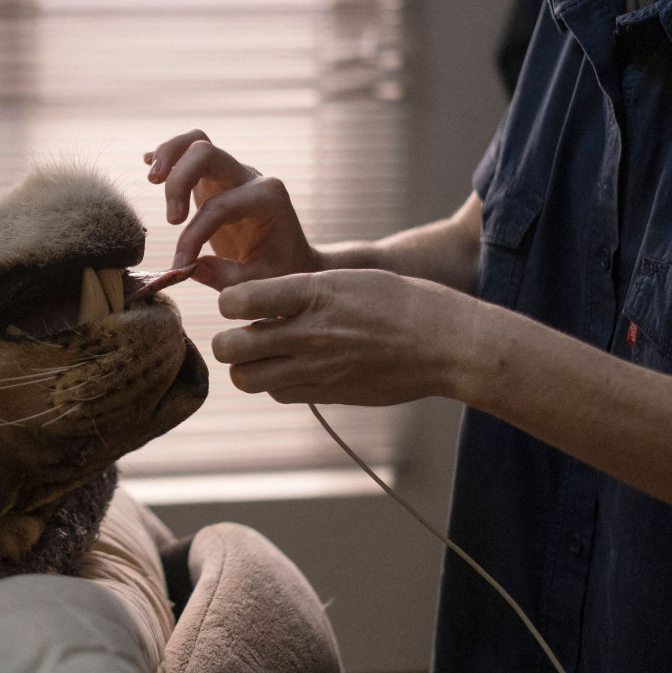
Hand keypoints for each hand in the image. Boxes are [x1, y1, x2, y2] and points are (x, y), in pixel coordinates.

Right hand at [143, 130, 318, 288]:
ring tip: (152, 179)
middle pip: (205, 152)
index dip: (193, 236)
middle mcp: (250, 178)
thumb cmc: (280, 270)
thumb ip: (226, 277)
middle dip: (178, 179)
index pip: (218, 207)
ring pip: (197, 142)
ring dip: (169, 155)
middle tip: (171, 219)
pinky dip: (168, 156)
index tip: (182, 265)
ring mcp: (232, 174)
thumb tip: (189, 267)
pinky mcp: (216, 179)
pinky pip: (190, 153)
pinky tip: (147, 164)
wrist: (292, 258)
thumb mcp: (261, 281)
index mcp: (267, 198)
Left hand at [210, 269, 476, 405]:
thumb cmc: (401, 303)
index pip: (238, 300)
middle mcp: (309, 333)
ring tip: (262, 354)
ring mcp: (316, 368)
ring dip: (246, 366)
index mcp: (313, 293)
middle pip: (231, 347)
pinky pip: (278, 393)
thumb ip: (300, 290)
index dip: (228, 301)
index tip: (238, 302)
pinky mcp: (327, 393)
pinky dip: (274, 382)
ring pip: (246, 378)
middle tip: (240, 333)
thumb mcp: (348, 279)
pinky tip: (291, 368)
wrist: (445, 345)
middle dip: (226, 340)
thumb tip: (257, 300)